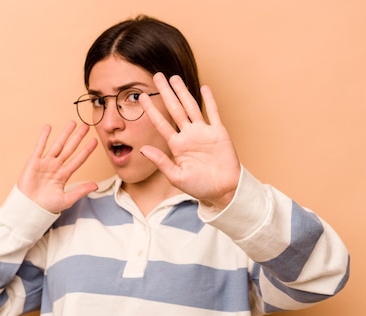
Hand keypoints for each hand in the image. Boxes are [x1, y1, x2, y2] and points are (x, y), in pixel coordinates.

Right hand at [17, 121, 97, 212]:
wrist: (29, 208)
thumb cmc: (47, 206)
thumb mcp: (67, 199)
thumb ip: (81, 191)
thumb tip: (96, 186)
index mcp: (64, 175)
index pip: (78, 160)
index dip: (86, 150)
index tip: (94, 141)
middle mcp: (56, 167)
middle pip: (69, 148)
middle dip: (78, 137)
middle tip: (86, 126)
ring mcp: (45, 163)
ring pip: (57, 145)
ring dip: (64, 134)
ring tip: (72, 123)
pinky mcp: (34, 162)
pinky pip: (40, 147)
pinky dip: (44, 137)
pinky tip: (48, 127)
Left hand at [139, 73, 240, 209]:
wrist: (223, 190)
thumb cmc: (199, 186)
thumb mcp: (176, 176)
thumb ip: (161, 162)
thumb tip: (143, 149)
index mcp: (176, 146)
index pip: (161, 124)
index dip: (151, 110)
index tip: (142, 97)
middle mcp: (188, 135)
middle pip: (174, 109)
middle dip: (165, 93)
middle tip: (157, 76)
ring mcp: (203, 132)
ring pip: (191, 106)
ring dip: (183, 92)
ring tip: (174, 78)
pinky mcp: (218, 132)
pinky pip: (213, 112)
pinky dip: (209, 100)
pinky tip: (204, 87)